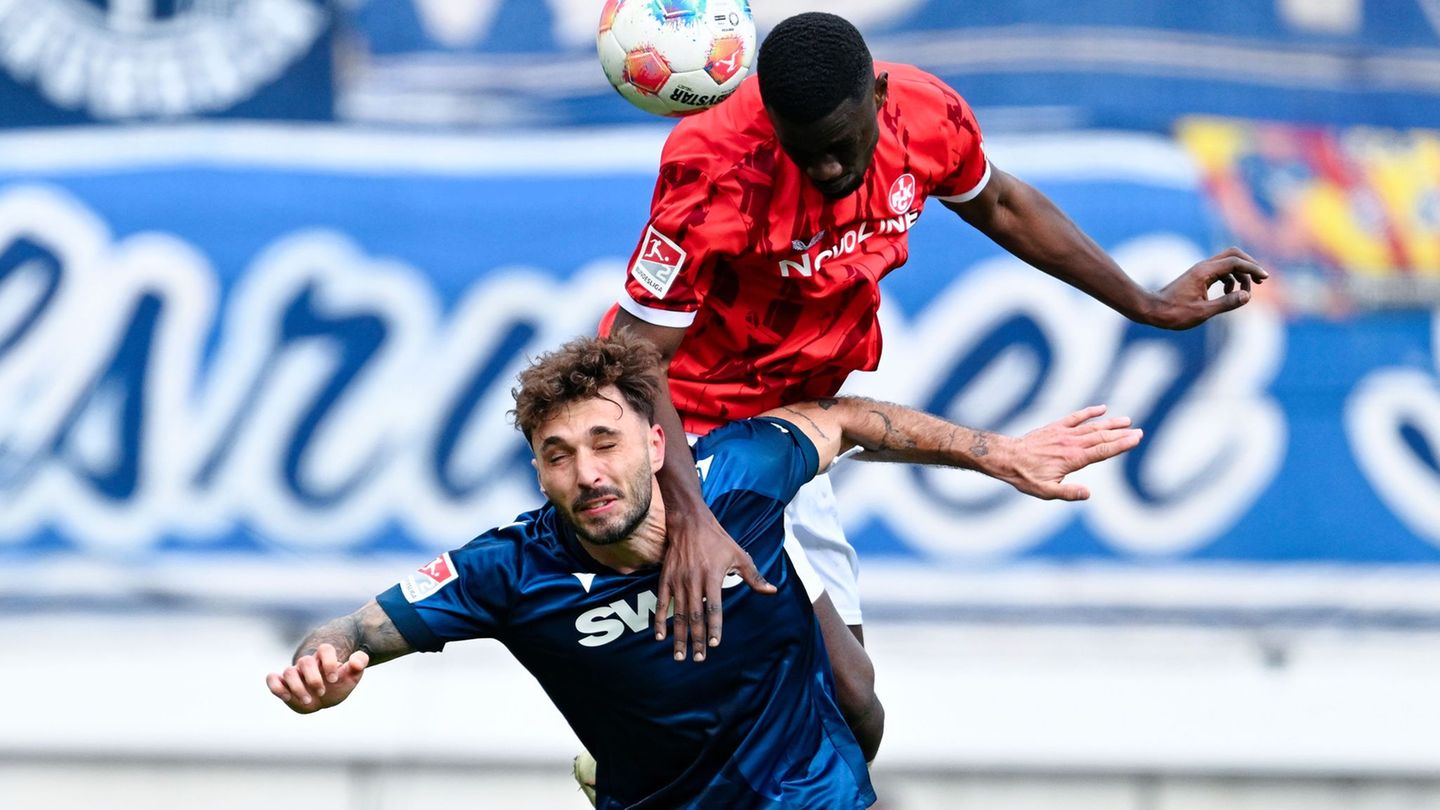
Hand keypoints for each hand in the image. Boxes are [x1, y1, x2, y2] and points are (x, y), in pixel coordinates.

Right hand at [266, 643, 368, 713]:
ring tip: (308, 701)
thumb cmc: (338, 685)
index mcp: (324, 658)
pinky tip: (286, 697)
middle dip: (313, 679)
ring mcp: (294, 673)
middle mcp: (308, 664)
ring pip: (288, 672)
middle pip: (305, 661)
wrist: (324, 699)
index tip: (334, 679)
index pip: (325, 649)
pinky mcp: (282, 684)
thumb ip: (359, 664)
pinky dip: (276, 687)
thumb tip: (356, 660)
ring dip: (297, 688)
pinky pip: (272, 679)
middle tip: (322, 692)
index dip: (329, 663)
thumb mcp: (352, 677)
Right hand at [657, 510, 775, 661]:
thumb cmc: (718, 540)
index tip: (714, 644)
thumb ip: (754, 576)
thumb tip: (772, 590)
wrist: (690, 523)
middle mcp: (693, 581)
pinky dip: (660, 621)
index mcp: (712, 576)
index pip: (713, 608)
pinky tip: (660, 637)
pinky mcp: (666, 579)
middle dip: (696, 639)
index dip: (714, 627)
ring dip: (679, 636)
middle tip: (698, 658)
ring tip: (680, 656)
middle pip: (695, 616)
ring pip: (679, 614)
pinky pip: (662, 603)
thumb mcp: (740, 555)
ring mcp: (677, 581)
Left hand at [997, 405, 1141, 499]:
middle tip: (1140, 432)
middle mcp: (1071, 444)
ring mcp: (1064, 433)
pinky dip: (1089, 412)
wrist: (1007, 458)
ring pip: (1092, 426)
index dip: (1122, 444)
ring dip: (1110, 423)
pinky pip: (1075, 417)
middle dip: (1122, 434)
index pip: (1103, 450)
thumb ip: (1068, 493)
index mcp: (1073, 459)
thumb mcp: (1046, 492)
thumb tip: (1088, 493)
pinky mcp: (1055, 427)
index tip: (1136, 439)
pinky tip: (1102, 408)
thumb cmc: (1026, 477)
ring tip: (1127, 420)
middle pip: (1102, 437)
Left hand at [1148, 247, 1267, 329]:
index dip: (1253, 268)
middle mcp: (1203, 267)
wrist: (1151, 310)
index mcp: (1205, 272)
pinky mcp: (1198, 277)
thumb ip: (1226, 303)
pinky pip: (1221, 272)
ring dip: (1241, 275)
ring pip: (1228, 263)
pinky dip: (1231, 279)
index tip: (1265, 278)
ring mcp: (1200, 271)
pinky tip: (1229, 293)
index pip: (1235, 262)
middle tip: (1260, 280)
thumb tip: (1248, 296)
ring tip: (1245, 293)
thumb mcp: (1202, 312)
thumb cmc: (1173, 313)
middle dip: (1249, 265)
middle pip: (1233, 255)